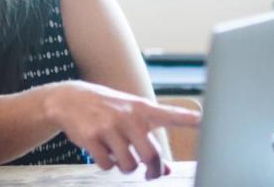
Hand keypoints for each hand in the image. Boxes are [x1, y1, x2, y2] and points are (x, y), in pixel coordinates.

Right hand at [43, 81, 200, 179]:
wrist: (69, 99)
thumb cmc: (107, 108)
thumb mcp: (130, 117)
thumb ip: (149, 140)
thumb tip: (165, 170)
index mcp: (141, 108)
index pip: (169, 114)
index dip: (188, 118)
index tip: (204, 120)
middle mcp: (127, 117)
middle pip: (150, 155)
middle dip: (152, 171)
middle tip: (150, 174)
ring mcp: (108, 127)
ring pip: (128, 164)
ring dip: (126, 167)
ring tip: (120, 156)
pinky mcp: (91, 138)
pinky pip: (107, 165)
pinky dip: (107, 164)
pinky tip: (103, 151)